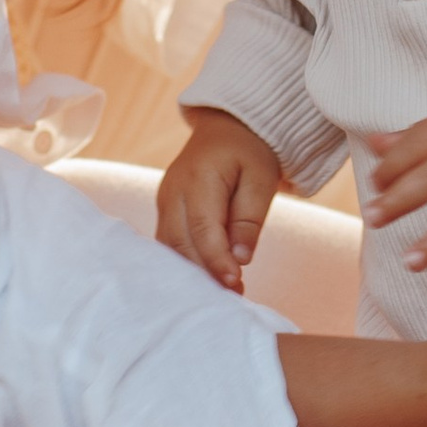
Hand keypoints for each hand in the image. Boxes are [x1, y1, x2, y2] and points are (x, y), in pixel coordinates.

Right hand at [156, 113, 283, 292]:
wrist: (227, 129)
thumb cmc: (249, 153)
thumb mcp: (261, 179)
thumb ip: (250, 219)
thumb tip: (241, 259)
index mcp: (198, 178)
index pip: (203, 227)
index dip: (216, 259)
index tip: (235, 283)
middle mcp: (173, 191)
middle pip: (181, 242)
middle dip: (205, 273)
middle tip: (234, 297)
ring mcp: (165, 200)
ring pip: (171, 247)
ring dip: (195, 272)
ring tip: (225, 292)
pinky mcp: (166, 210)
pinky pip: (170, 243)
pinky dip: (187, 263)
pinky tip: (209, 278)